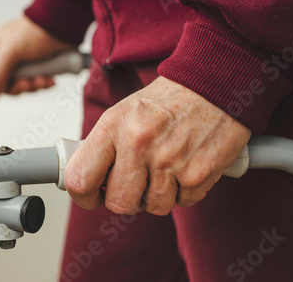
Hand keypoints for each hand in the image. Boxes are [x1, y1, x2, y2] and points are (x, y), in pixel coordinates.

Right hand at [0, 16, 72, 99]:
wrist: (62, 26)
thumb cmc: (35, 31)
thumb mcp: (11, 52)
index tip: (1, 87)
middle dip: (16, 87)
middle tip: (26, 82)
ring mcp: (15, 61)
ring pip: (17, 85)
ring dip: (31, 86)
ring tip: (42, 78)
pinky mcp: (31, 66)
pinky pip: (31, 83)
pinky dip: (41, 83)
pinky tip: (49, 78)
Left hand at [64, 76, 250, 215]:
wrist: (213, 86)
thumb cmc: (166, 102)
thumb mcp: (124, 113)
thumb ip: (104, 147)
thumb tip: (87, 182)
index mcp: (113, 126)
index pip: (79, 178)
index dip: (84, 196)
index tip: (92, 196)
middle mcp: (138, 143)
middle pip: (118, 203)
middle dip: (127, 199)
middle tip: (136, 183)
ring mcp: (169, 160)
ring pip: (153, 207)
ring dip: (159, 195)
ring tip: (166, 167)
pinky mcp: (198, 174)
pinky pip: (182, 203)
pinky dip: (184, 191)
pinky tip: (185, 165)